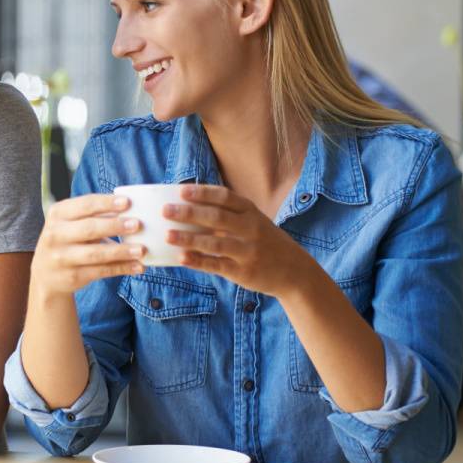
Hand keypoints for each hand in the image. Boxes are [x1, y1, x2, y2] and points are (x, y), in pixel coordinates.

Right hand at [31, 193, 145, 297]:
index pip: (84, 205)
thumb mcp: (71, 222)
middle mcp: (56, 234)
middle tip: (137, 224)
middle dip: (114, 226)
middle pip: (89, 228)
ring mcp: (62, 257)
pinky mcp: (72, 276)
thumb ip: (95, 215)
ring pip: (96, 253)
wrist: (46, 273)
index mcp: (58, 214)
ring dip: (121, 251)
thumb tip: (131, 208)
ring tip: (142, 249)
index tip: (127, 202)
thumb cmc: (67, 240)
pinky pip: (101, 271)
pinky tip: (138, 266)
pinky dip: (122, 268)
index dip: (106, 203)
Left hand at [164, 185, 313, 296]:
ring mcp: (248, 251)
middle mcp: (251, 229)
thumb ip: (229, 214)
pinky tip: (181, 258)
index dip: (203, 193)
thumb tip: (189, 206)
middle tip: (166, 210)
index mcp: (251, 212)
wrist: (296, 272)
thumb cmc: (266, 242)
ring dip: (189, 238)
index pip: (225, 197)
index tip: (181, 191)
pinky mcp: (244, 272)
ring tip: (168, 235)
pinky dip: (198, 261)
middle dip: (190, 212)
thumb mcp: (254, 222)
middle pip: (217, 217)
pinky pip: (217, 265)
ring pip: (215, 243)